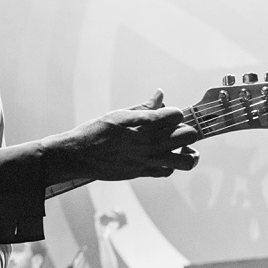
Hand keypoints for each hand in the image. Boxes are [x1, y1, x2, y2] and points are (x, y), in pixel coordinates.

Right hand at [45, 89, 199, 182]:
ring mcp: (148, 159)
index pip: (177, 114)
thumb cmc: (95, 131)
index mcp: (144, 124)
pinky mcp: (142, 172)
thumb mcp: (119, 114)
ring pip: (186, 160)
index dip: (174, 113)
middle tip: (174, 131)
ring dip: (187, 153)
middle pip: (189, 134)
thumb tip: (160, 95)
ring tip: (180, 148)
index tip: (166, 115)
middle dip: (185, 130)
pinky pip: (168, 172)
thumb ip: (143, 107)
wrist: (78, 155)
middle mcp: (149, 142)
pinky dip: (170, 166)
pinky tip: (162, 158)